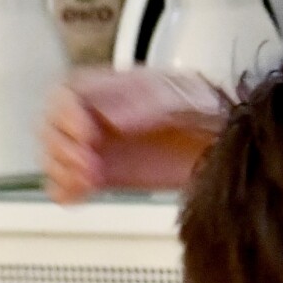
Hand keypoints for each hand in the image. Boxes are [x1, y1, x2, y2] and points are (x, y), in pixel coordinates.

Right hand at [41, 68, 228, 202]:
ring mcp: (100, 146)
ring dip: (62, 170)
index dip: (67, 114)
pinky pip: (69, 183)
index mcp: (113, 88)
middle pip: (53, 127)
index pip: (66, 93)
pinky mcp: (106, 174)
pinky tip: (76, 194)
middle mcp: (99, 116)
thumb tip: (112, 118)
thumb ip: (146, 105)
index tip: (85, 134)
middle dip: (63, 147)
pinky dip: (65, 190)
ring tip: (87, 181)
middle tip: (87, 165)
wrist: (228, 142)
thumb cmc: (210, 109)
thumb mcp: (184, 97)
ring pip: (56, 156)